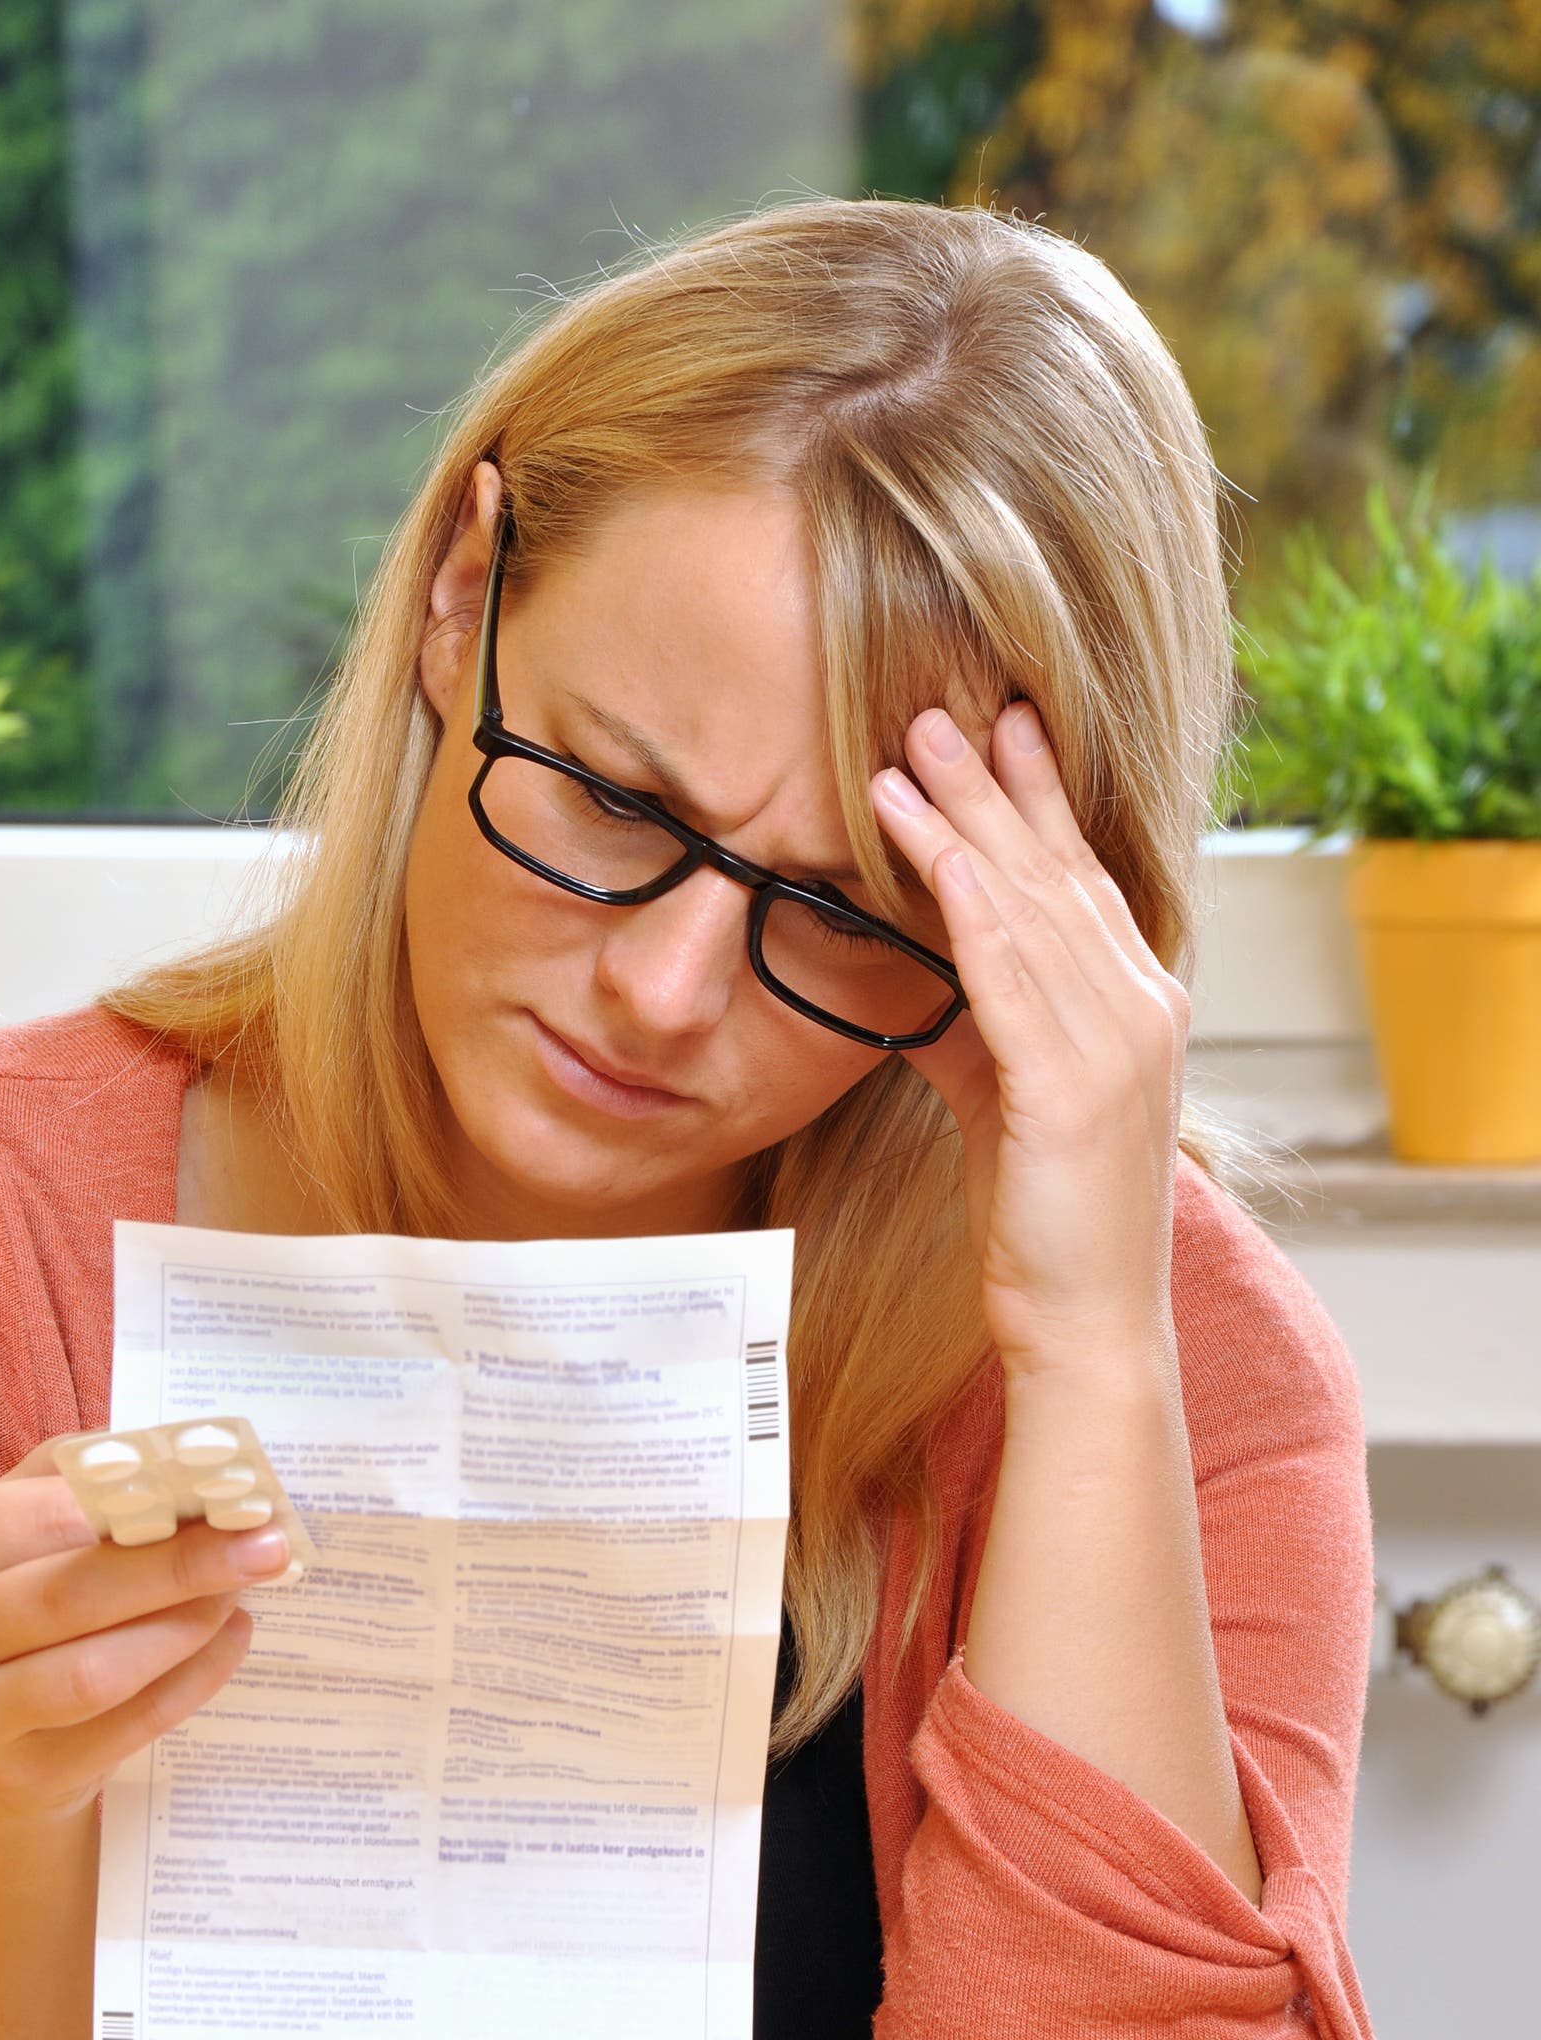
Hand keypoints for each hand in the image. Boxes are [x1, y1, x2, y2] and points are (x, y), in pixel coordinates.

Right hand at [0, 1462, 288, 1822]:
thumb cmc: (11, 1599)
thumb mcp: (18, 1528)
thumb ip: (80, 1483)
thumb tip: (184, 1458)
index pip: (46, 1514)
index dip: (143, 1498)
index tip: (226, 1486)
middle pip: (71, 1592)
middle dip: (181, 1565)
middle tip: (266, 1544)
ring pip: (97, 1670)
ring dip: (186, 1627)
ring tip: (240, 1593)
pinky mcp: (15, 1777)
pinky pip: (127, 1725)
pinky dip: (191, 1680)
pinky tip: (228, 1641)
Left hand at [868, 704, 1189, 1384]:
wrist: (1088, 1324)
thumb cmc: (1049, 1225)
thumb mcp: (1006, 1106)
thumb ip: (975, 1034)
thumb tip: (916, 988)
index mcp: (1136, 1009)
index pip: (1081, 881)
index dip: (1037, 802)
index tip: (1001, 729)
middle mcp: (1141, 1008)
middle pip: (1057, 872)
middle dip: (995, 785)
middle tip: (941, 706)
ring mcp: (1116, 1043)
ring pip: (1028, 905)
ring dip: (963, 823)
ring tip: (907, 752)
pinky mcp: (1072, 1085)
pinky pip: (1010, 972)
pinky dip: (967, 902)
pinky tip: (930, 849)